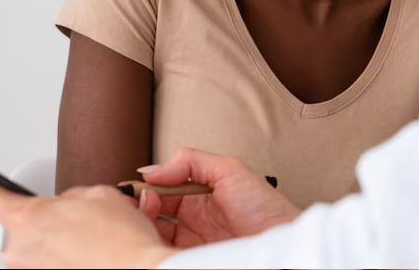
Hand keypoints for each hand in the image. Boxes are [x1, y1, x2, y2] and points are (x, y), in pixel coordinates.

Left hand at [0, 179, 174, 268]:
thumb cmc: (120, 242)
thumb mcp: (98, 195)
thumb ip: (71, 196)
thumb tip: (68, 205)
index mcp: (29, 219)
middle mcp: (22, 251)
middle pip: (21, 228)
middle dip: (47, 222)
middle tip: (77, 221)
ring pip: (39, 250)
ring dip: (59, 244)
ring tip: (92, 243)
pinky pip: (50, 266)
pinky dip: (67, 260)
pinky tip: (91, 257)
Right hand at [138, 148, 299, 247]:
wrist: (281, 241)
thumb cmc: (265, 207)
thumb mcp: (230, 170)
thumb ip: (190, 161)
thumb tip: (151, 170)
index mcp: (200, 193)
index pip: (162, 189)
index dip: (146, 188)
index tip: (136, 189)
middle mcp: (192, 217)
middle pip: (153, 211)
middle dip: (140, 206)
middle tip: (136, 205)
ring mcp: (191, 240)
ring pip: (155, 232)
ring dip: (144, 224)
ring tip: (143, 218)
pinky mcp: (191, 257)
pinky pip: (165, 251)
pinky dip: (153, 244)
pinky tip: (152, 235)